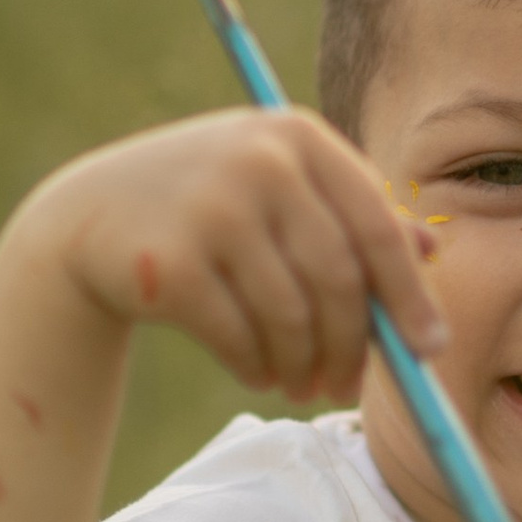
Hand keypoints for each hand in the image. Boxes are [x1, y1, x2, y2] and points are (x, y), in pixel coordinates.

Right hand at [23, 108, 445, 404]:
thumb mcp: (280, 187)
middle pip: (338, 279)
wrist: (90, 217)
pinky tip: (257, 373)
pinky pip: (240, 336)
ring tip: (300, 383)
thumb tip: (430, 251)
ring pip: (291, 316)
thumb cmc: (208, 204)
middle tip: (345, 386)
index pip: (376, 226)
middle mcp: (258, 161)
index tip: (427, 350)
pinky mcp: (172, 262)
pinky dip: (257, 366)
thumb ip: (353, 211)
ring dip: (302, 364)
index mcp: (298, 135)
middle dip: (351, 347)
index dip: (409, 296)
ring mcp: (212, 208)